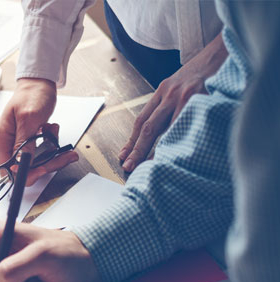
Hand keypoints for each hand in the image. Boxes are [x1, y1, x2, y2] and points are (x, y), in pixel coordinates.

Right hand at [0, 78, 77, 184]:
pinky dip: (50, 147)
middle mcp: (7, 143)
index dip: (24, 174)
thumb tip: (21, 164)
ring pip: (34, 162)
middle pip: (23, 168)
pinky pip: (39, 153)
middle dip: (45, 163)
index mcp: (1, 139)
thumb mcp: (29, 118)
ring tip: (56, 137)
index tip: (42, 169)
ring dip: (50, 154)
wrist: (39, 84)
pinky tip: (53, 134)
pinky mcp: (27, 141)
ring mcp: (17, 143)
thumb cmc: (31, 95)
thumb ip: (24, 143)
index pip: (7, 170)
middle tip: (61, 156)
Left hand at [119, 34, 227, 171]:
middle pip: (148, 126)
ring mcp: (185, 96)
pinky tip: (177, 153)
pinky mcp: (201, 97)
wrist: (223, 50)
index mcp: (162, 91)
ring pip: (166, 129)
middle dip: (137, 149)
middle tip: (128, 166)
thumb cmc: (203, 72)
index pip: (141, 120)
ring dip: (157, 149)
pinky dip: (181, 140)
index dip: (131, 141)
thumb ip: (169, 106)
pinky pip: (187, 124)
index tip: (124, 156)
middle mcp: (169, 94)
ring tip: (149, 166)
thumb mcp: (180, 86)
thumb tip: (161, 134)